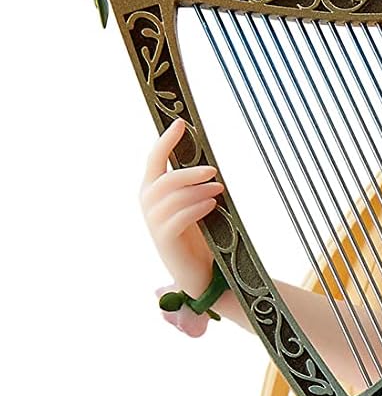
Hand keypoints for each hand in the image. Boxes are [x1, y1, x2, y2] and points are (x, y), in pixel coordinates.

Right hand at [141, 116, 222, 296]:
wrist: (198, 273)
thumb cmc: (198, 234)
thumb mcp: (194, 204)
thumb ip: (194, 185)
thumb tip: (208, 161)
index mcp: (153, 190)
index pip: (155, 158)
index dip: (166, 140)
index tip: (182, 123)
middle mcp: (148, 203)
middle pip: (165, 178)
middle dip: (189, 171)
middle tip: (213, 170)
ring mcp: (154, 222)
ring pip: (173, 196)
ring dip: (198, 190)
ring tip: (219, 190)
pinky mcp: (165, 239)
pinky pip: (179, 217)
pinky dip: (197, 208)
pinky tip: (212, 206)